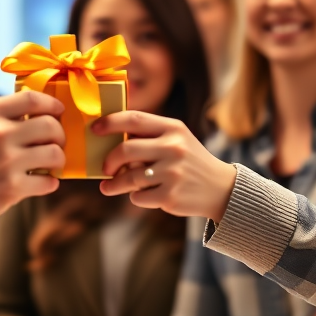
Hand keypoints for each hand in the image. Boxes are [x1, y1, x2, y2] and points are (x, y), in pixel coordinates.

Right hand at [0, 91, 65, 230]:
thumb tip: (33, 111)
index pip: (32, 99)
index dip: (52, 104)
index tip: (58, 111)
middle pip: (50, 126)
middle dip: (59, 134)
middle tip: (55, 142)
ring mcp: (6, 162)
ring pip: (54, 155)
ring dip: (57, 159)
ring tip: (51, 163)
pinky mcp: (9, 189)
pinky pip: (47, 183)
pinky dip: (49, 182)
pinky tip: (41, 182)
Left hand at [94, 111, 236, 221]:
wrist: (220, 188)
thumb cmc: (188, 161)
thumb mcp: (177, 139)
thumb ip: (149, 135)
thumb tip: (108, 138)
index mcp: (173, 128)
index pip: (134, 119)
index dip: (110, 122)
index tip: (95, 129)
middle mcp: (174, 148)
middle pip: (126, 150)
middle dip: (109, 161)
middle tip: (105, 167)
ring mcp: (173, 173)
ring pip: (129, 177)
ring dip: (115, 184)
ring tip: (108, 187)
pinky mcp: (171, 196)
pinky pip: (138, 196)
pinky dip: (135, 196)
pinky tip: (141, 194)